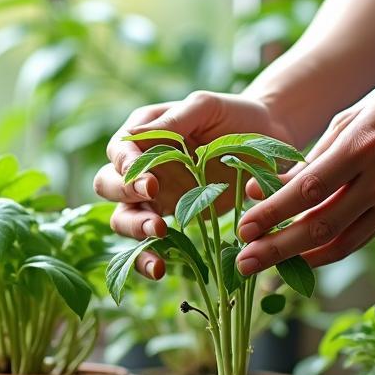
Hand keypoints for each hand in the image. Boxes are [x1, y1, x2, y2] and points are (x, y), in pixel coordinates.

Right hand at [93, 91, 291, 278]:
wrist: (267, 140)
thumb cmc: (235, 116)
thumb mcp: (206, 106)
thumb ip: (174, 120)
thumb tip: (135, 135)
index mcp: (143, 132)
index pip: (118, 150)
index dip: (126, 168)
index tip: (150, 183)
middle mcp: (139, 165)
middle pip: (108, 184)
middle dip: (125, 198)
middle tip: (153, 204)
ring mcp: (151, 195)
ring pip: (121, 216)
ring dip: (132, 229)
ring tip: (159, 234)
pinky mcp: (168, 218)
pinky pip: (146, 242)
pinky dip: (147, 257)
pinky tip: (160, 268)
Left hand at [235, 73, 374, 273]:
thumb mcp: (348, 119)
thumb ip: (308, 158)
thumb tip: (262, 190)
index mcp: (363, 146)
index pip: (309, 189)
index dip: (274, 213)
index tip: (243, 228)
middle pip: (321, 225)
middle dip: (277, 248)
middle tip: (242, 262)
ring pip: (340, 242)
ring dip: (296, 259)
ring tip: (261, 267)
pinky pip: (356, 241)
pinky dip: (323, 252)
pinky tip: (295, 257)